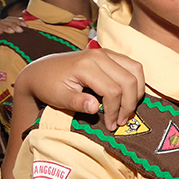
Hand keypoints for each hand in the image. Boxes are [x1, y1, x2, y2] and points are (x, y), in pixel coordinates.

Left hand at [0, 17, 25, 59]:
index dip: (4, 27)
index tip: (12, 31)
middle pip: (3, 22)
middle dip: (12, 24)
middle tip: (20, 30)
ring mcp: (2, 28)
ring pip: (8, 19)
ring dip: (17, 21)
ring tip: (24, 26)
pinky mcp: (7, 28)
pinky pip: (13, 20)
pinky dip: (19, 20)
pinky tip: (24, 23)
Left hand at [17, 49, 144, 130]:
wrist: (41, 70)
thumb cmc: (48, 85)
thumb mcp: (58, 97)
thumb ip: (77, 102)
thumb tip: (95, 107)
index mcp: (86, 65)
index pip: (112, 90)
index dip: (114, 111)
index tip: (110, 125)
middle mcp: (100, 55)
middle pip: (128, 80)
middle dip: (129, 104)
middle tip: (121, 121)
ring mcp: (107, 53)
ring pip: (136, 70)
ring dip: (137, 92)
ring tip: (127, 109)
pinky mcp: (111, 55)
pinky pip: (133, 66)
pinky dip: (136, 82)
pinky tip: (129, 96)